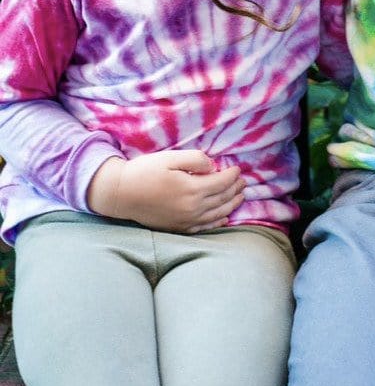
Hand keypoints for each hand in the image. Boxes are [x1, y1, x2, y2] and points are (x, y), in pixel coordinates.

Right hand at [87, 151, 245, 233]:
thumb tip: (213, 166)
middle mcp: (192, 208)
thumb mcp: (170, 158)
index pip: (222, 182)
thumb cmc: (144, 172)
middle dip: (236, 189)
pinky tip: (224, 218)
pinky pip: (204, 227)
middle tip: (243, 182)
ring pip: (218, 214)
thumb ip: (195, 160)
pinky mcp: (178, 228)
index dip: (233, 175)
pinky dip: (218, 222)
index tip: (238, 168)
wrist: (119, 194)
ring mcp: (186, 221)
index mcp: (192, 189)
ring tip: (240, 196)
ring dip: (232, 204)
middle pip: (223, 198)